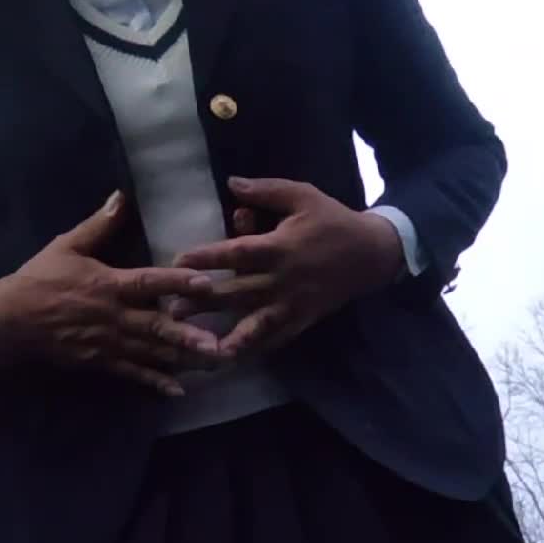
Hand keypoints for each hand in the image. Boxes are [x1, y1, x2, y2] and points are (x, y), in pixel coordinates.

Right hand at [0, 193, 218, 395]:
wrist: (9, 320)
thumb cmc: (40, 278)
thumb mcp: (66, 245)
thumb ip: (98, 224)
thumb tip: (122, 196)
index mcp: (107, 285)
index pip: (149, 283)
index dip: (178, 283)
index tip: (206, 284)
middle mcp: (112, 317)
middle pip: (156, 327)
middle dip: (188, 336)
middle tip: (220, 344)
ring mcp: (107, 343)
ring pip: (150, 353)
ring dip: (181, 360)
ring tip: (212, 364)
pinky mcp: (100, 362)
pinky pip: (131, 373)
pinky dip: (154, 382)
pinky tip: (179, 390)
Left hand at [174, 177, 402, 358]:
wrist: (372, 254)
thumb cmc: (332, 220)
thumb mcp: (302, 195)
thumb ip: (265, 191)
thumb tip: (231, 182)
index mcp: (280, 247)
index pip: (237, 253)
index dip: (207, 258)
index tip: (178, 261)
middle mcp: (282, 279)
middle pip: (237, 293)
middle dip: (204, 302)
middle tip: (171, 310)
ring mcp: (292, 304)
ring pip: (253, 323)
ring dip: (223, 335)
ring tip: (198, 346)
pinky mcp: (301, 320)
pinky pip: (274, 339)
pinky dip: (253, 350)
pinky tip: (231, 360)